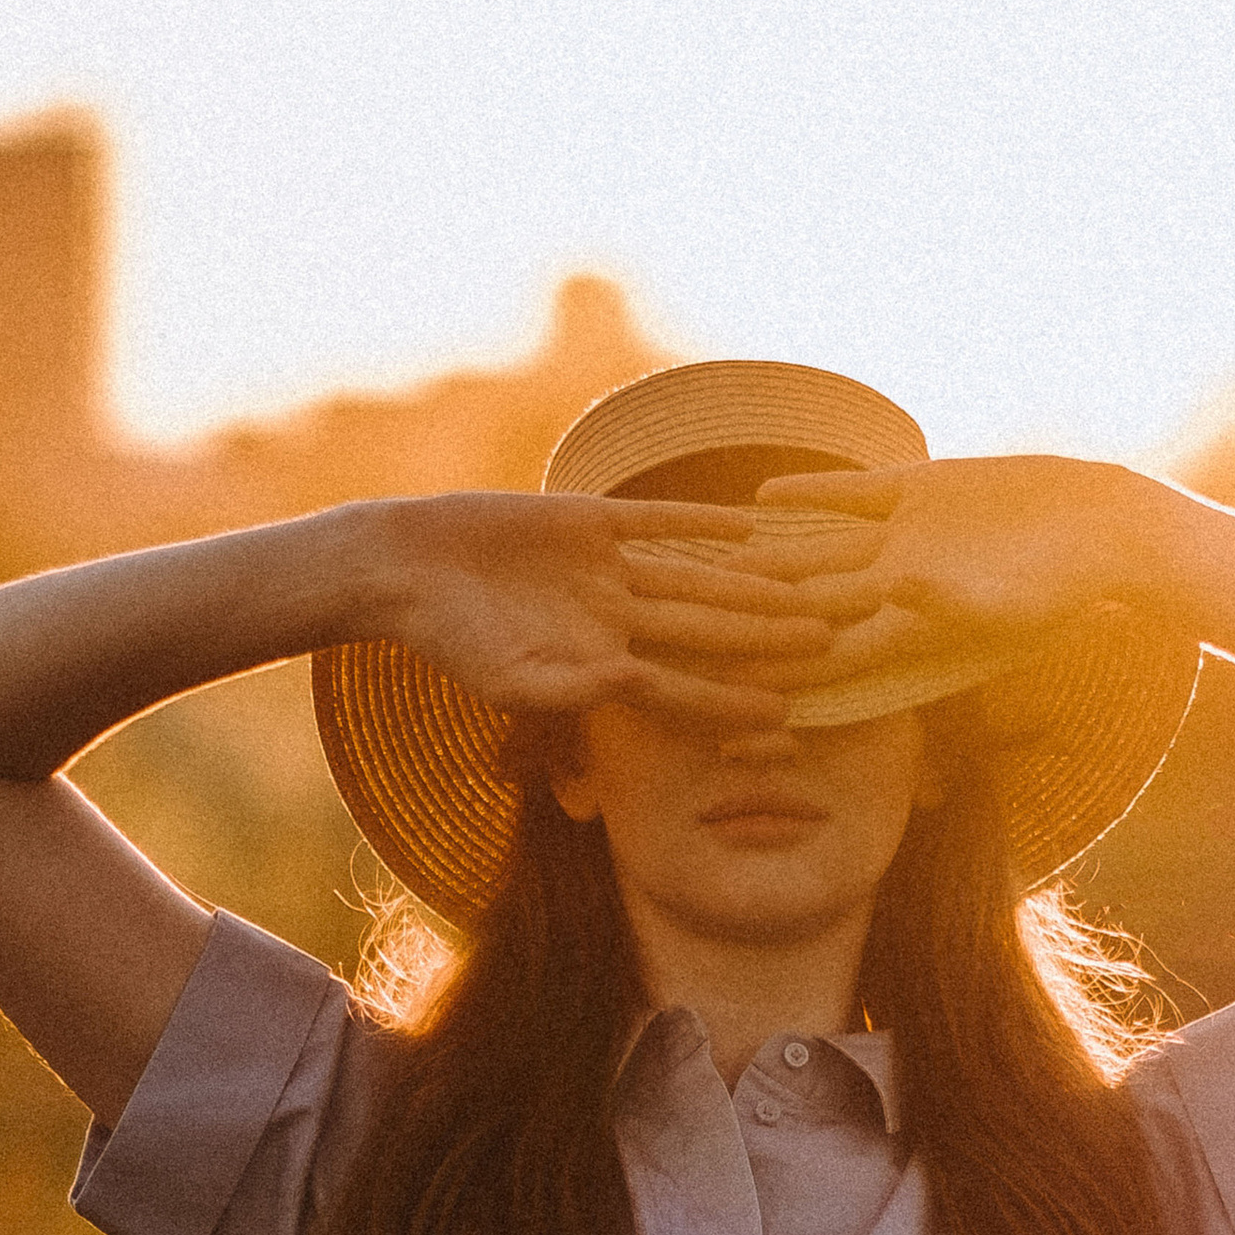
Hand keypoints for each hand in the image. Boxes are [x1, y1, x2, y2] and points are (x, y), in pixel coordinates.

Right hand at [359, 490, 847, 729]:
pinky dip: (703, 521)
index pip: (683, 688)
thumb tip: (637, 685)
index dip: (734, 700)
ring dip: (749, 584)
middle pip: (706, 631)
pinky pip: (659, 520)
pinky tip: (751, 523)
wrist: (404, 570)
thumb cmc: (450, 640)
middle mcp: (613, 620)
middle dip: (766, 639)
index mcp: (600, 666)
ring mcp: (606, 570)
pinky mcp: (589, 520)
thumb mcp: (513, 679)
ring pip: (696, 578)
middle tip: (829, 643)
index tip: (787, 714)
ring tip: (806, 589)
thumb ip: (578, 687)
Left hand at [750, 456, 1203, 696]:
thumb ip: (942, 597)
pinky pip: (852, 497)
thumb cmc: (1063, 586)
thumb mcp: (1001, 601)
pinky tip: (761, 495)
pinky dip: (810, 494)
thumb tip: (889, 588)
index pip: (826, 660)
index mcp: (908, 628)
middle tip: (687, 631)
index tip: (724, 694)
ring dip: (766, 556)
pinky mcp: (920, 494)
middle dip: (751, 622)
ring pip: (818, 551)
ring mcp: (903, 540)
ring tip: (705, 560)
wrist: (1105, 529)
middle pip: (807, 609)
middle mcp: (895, 588)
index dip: (776, 676)